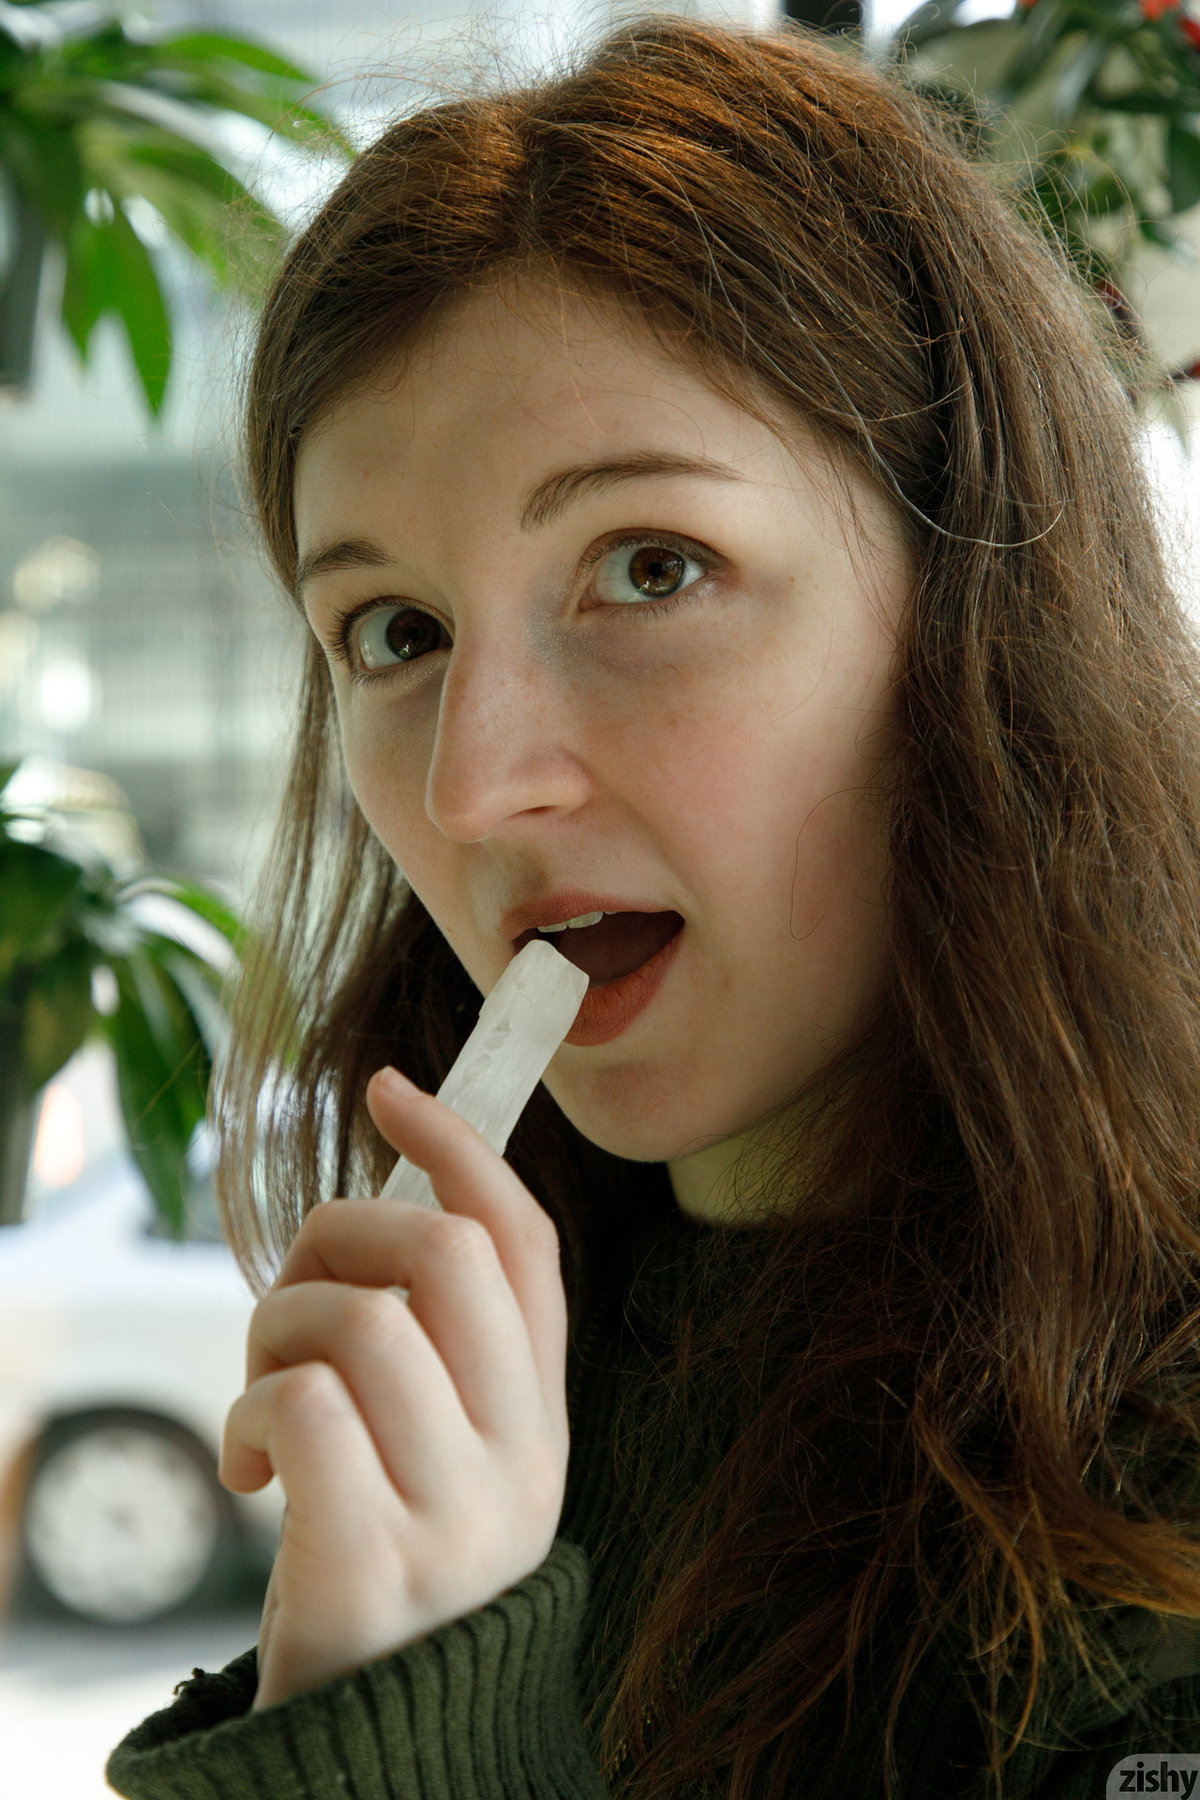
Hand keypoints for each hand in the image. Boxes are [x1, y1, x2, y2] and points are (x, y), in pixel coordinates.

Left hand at [219, 1066, 569, 1710]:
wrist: (382, 1744)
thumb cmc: (385, 1559)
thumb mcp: (439, 1450)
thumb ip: (432, 1343)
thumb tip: (374, 1200)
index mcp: (541, 1413)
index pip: (526, 1242)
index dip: (460, 1147)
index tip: (388, 1091)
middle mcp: (521, 1456)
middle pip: (445, 1254)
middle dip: (338, 1234)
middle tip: (292, 1290)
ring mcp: (457, 1513)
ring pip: (359, 1321)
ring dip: (275, 1328)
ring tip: (259, 1395)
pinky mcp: (375, 1563)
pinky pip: (306, 1405)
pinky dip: (254, 1406)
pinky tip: (253, 1464)